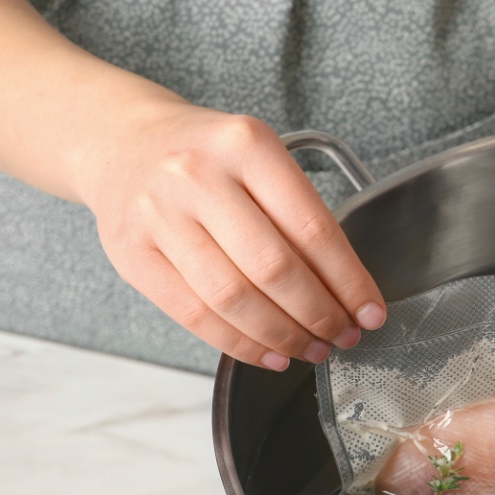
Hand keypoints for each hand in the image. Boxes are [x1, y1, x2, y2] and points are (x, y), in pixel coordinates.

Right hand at [78, 103, 384, 369]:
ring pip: (233, 298)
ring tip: (312, 349)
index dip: (349, 282)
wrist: (123, 142)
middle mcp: (199, 176)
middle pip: (274, 268)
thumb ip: (298, 214)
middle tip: (344, 336)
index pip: (313, 228)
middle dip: (319, 314)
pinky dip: (239, 343)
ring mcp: (158, 215)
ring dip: (282, 335)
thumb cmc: (209, 157)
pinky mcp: (132, 254)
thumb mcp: (260, 159)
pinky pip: (194, 314)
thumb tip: (347, 291)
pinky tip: (270, 352)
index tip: (371, 312)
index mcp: (247, 145)